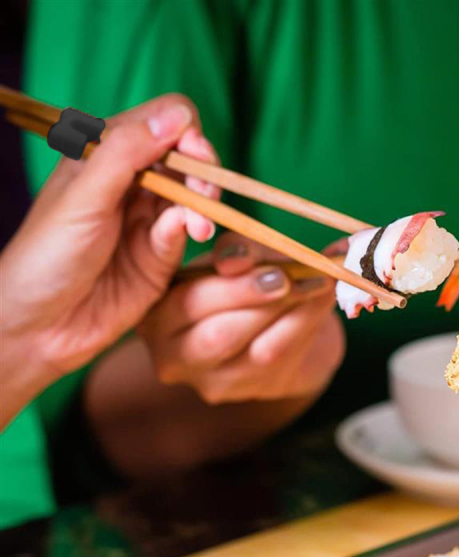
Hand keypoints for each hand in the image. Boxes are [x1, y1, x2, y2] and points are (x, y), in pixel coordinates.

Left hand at [0, 94, 219, 424]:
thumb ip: (128, 152)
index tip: (191, 153)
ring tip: (200, 227)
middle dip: (204, 171)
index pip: (164, 121)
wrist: (41, 325)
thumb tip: (179, 116)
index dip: (185, 132)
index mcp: (106, 153)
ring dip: (205, 205)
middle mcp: (132, 182)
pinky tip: (190, 237)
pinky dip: (194, 229)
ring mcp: (149, 219)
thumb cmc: (47, 255)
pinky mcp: (163, 256)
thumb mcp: (84, 195)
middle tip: (204, 194)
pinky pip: (188, 232)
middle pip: (189, 157)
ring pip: (196, 195)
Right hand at [138, 234, 344, 404]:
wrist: (281, 327)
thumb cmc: (248, 284)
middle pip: (217, 333)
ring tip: (318, 280)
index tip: (252, 258)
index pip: (184, 301)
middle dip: (256, 299)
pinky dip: (307, 323)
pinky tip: (322, 299)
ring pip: (256, 351)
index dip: (223, 281)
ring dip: (292, 311)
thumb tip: (237, 259)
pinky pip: (284, 358)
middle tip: (288, 275)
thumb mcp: (237, 258)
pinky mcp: (250, 391)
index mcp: (157, 313)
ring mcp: (212, 381)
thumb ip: (238, 252)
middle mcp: (174, 355)